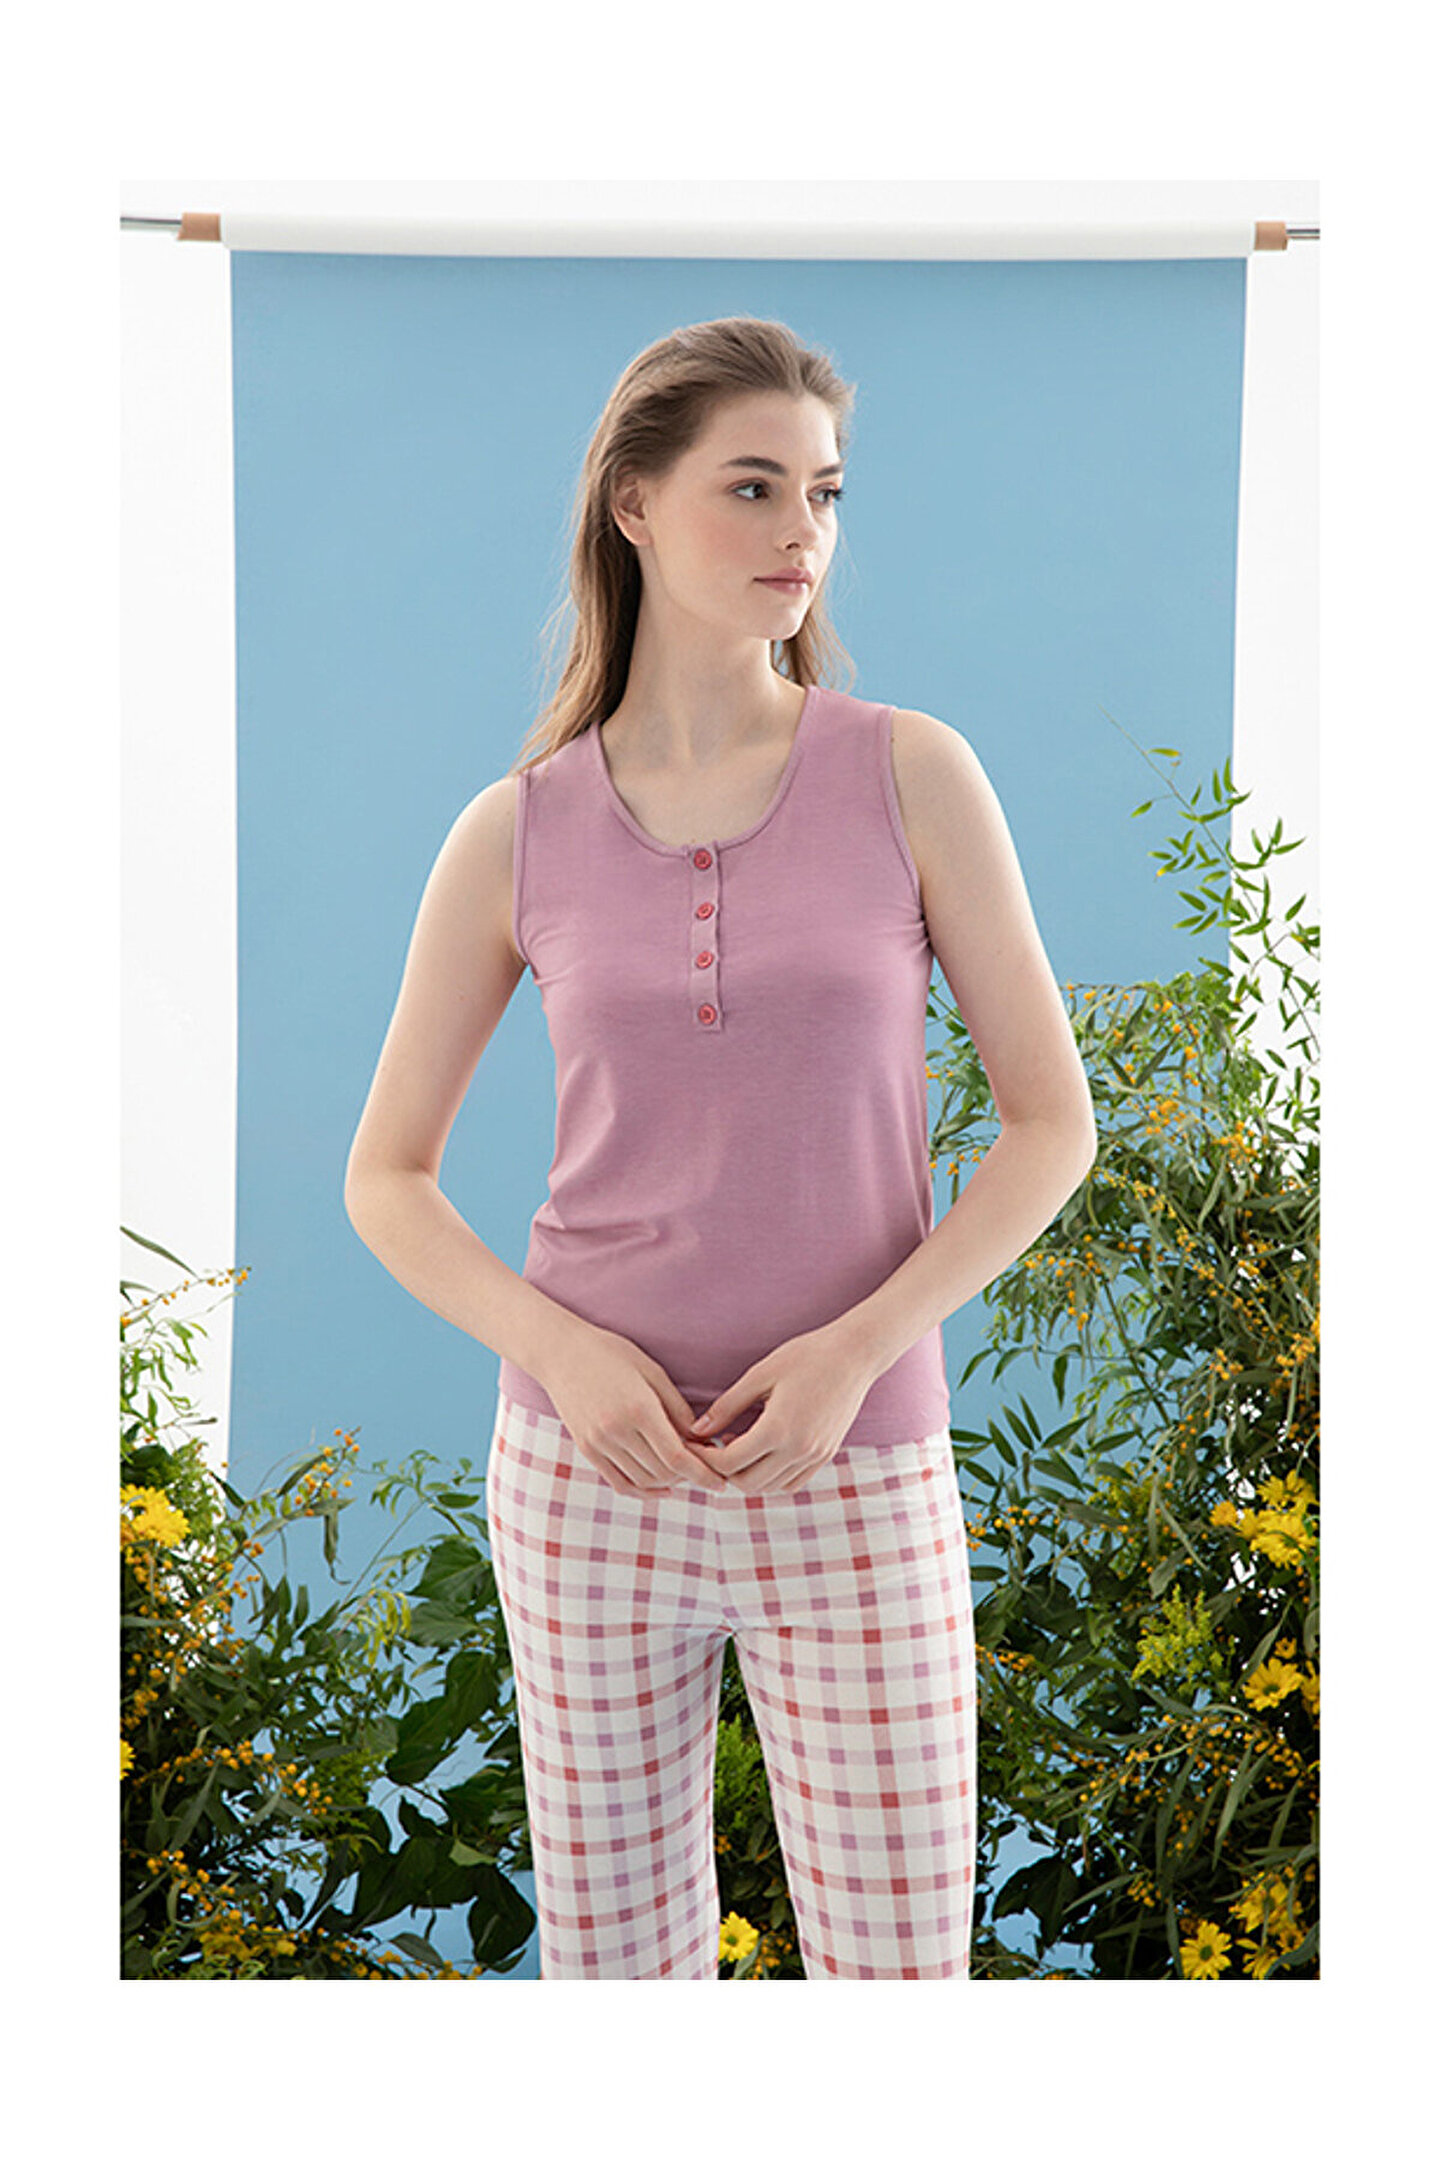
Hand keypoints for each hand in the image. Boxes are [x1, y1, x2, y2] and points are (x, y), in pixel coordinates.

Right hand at [539, 1323, 734, 1496]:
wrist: (560, 1352)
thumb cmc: (612, 1354)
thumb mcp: (652, 1372)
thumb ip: (678, 1408)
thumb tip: (701, 1440)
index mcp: (639, 1409)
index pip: (677, 1457)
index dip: (703, 1474)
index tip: (720, 1482)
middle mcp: (617, 1431)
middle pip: (663, 1472)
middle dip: (690, 1476)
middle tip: (706, 1469)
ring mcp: (598, 1443)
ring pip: (643, 1481)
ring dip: (669, 1483)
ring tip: (685, 1473)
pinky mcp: (586, 1449)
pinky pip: (619, 1482)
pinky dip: (643, 1491)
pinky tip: (661, 1488)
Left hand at [686, 1327, 877, 1494]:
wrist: (855, 1354)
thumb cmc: (806, 1356)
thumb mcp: (760, 1375)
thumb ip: (727, 1406)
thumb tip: (697, 1430)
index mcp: (778, 1429)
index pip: (730, 1462)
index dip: (706, 1457)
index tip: (695, 1444)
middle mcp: (799, 1450)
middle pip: (748, 1483)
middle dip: (724, 1471)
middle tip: (712, 1448)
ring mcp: (816, 1456)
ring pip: (771, 1487)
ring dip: (747, 1475)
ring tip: (736, 1448)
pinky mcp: (827, 1455)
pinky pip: (792, 1483)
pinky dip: (772, 1478)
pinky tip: (763, 1454)